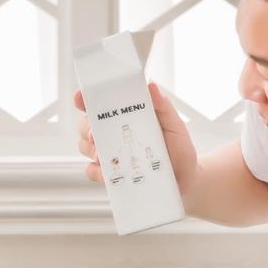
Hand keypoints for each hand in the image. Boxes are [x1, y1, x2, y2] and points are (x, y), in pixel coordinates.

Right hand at [75, 82, 200, 196]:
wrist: (186, 180)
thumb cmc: (179, 150)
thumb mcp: (175, 125)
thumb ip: (163, 106)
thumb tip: (151, 86)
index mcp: (125, 117)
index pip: (99, 104)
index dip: (85, 99)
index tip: (80, 97)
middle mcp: (113, 134)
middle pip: (85, 125)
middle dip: (86, 129)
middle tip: (95, 136)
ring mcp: (111, 154)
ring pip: (84, 147)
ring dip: (90, 150)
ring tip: (104, 155)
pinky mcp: (112, 175)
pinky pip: (92, 172)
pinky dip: (96, 172)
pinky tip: (108, 173)